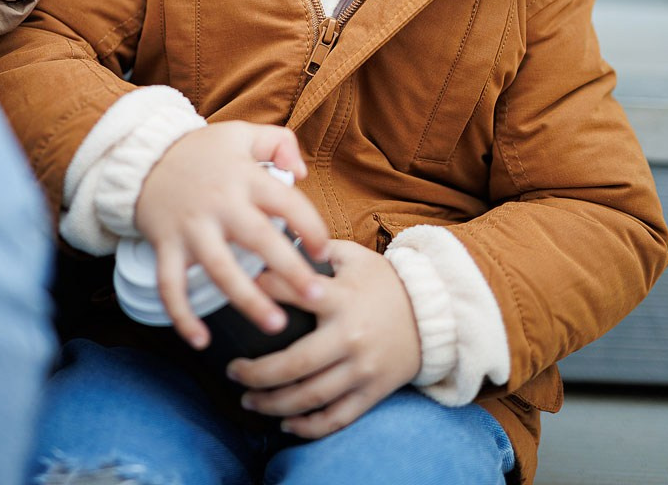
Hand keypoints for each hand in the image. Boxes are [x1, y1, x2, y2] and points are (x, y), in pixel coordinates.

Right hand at [134, 120, 329, 349]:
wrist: (144, 156)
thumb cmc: (203, 150)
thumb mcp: (243, 132)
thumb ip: (281, 143)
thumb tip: (303, 173)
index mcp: (244, 177)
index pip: (286, 201)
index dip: (311, 226)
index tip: (325, 253)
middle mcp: (220, 204)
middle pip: (258, 238)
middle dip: (290, 270)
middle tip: (317, 297)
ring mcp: (191, 227)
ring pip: (220, 269)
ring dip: (247, 300)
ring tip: (275, 325)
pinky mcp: (166, 245)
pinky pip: (170, 286)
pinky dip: (182, 315)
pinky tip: (201, 341)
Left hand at [228, 240, 421, 438]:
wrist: (435, 315)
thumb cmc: (387, 283)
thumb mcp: (356, 257)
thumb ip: (320, 247)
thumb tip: (280, 240)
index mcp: (342, 298)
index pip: (295, 294)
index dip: (262, 293)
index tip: (238, 296)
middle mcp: (350, 336)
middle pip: (295, 364)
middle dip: (257, 373)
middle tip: (232, 371)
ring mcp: (362, 369)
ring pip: (310, 397)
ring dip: (273, 403)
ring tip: (248, 400)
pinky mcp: (372, 392)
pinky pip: (336, 417)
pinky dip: (308, 427)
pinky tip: (285, 424)